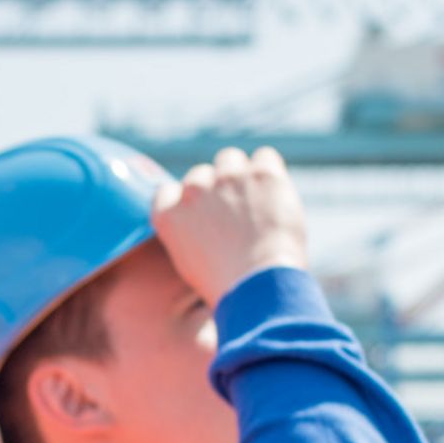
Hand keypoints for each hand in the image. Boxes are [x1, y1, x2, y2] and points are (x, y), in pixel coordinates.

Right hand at [149, 146, 308, 303]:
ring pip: (230, 159)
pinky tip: (274, 191)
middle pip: (202, 174)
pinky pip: (264, 156)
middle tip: (235, 215)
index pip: (169, 191)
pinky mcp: (262, 174)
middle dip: (215, 190)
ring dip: (240, 174)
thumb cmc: (226, 284)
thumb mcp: (188, 262)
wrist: (259, 286)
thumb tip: (199, 217)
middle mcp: (194, 190)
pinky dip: (269, 171)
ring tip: (256, 201)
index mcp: (169, 214)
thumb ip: (185, 231)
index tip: (203, 216)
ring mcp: (228, 179)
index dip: (188, 201)